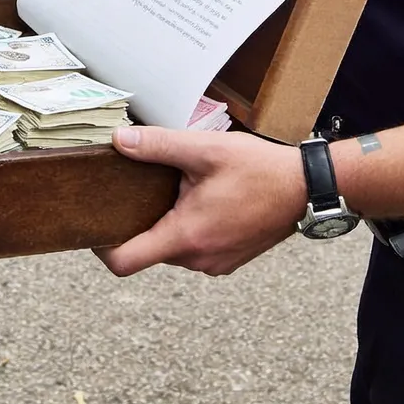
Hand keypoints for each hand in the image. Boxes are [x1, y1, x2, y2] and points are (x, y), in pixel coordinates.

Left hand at [96, 127, 305, 276]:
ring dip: (167, 221)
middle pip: (147, 250)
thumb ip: (157, 146)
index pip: (125, 262)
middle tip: (136, 186)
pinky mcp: (228, 259)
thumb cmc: (260, 169)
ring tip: (175, 187)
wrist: (309, 188)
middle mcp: (198, 259)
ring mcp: (215, 263)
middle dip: (138, 221)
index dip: (101, 246)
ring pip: (172, 248)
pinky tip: (200, 197)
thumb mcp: (204, 149)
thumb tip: (118, 141)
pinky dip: (188, 227)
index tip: (94, 222)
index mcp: (185, 237)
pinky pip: (194, 248)